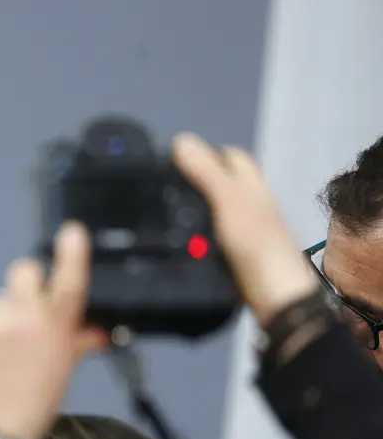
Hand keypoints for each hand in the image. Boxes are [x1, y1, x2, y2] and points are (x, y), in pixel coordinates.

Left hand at [0, 222, 106, 438]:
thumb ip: (79, 341)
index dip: (72, 252)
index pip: (68, 278)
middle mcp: (24, 315)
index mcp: (55, 325)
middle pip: (24, 270)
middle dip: (30, 282)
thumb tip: (96, 330)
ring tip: (6, 344)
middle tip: (30, 306)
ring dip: (4, 311)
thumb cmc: (37, 403)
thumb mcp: (65, 370)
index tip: (72, 232)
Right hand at [172, 133, 317, 323]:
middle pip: (222, 185)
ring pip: (215, 213)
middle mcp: (251, 206)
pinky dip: (193, 239)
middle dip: (195, 183)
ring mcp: (244, 234)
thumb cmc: (256, 245)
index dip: (206, 153)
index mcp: (253, 188)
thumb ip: (206, 173)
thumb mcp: (228, 202)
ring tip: (163, 217)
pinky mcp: (235, 258)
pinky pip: (210, 240)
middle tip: (163, 191)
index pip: (231, 158)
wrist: (276, 298)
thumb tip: (181, 139)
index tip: (173, 163)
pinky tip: (177, 245)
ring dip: (192, 213)